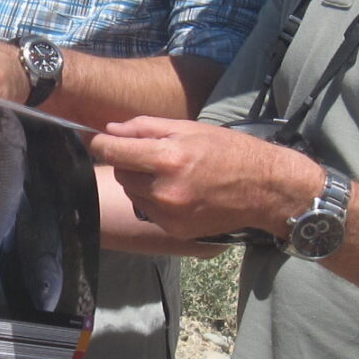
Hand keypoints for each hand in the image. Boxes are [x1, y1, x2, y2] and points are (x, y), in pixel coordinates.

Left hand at [88, 117, 324, 238]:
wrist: (265, 189)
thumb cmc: (229, 151)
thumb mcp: (189, 128)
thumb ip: (145, 128)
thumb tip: (109, 129)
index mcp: (168, 158)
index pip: (112, 150)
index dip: (98, 141)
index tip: (93, 137)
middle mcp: (165, 190)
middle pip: (121, 173)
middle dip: (128, 161)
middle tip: (153, 154)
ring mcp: (170, 214)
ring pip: (133, 194)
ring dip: (141, 182)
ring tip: (170, 173)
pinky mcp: (175, 230)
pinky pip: (149, 211)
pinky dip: (155, 201)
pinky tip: (179, 192)